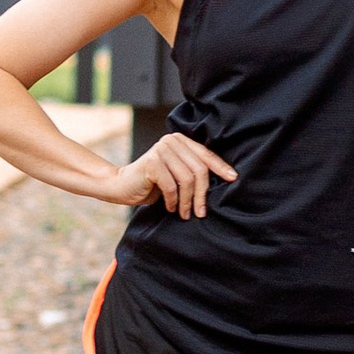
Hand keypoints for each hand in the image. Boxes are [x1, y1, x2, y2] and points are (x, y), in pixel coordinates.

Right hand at [112, 132, 237, 216]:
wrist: (121, 186)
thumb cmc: (152, 183)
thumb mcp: (176, 175)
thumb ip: (192, 171)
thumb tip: (223, 180)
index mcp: (180, 140)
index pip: (206, 154)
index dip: (220, 167)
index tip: (233, 179)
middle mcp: (172, 140)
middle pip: (199, 169)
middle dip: (202, 194)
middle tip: (200, 212)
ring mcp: (161, 149)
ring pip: (187, 179)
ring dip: (187, 201)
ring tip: (184, 213)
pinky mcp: (152, 162)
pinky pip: (172, 186)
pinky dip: (174, 201)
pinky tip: (171, 208)